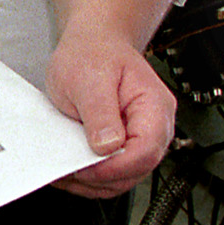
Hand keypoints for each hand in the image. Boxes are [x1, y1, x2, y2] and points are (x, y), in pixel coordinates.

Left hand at [44, 29, 176, 199]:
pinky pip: (115, 173)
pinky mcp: (127, 145)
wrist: (92, 43)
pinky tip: (74, 167)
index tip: (86, 167)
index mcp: (154, 105)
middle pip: (138, 170)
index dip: (115, 167)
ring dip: (95, 181)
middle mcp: (156, 125)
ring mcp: (143, 137)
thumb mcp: (89, 78)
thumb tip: (108, 147)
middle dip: (102, 176)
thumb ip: (100, 113)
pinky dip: (93, 177)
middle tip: (69, 169)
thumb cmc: (93, 53)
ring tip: (67, 169)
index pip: (146, 151)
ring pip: (126, 177)